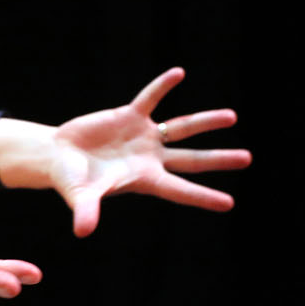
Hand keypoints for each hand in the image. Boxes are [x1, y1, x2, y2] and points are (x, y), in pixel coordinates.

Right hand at [41, 68, 252, 236]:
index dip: (203, 196)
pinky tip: (179, 73)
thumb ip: (86, 210)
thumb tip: (83, 231)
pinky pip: (150, 98)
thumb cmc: (70, 180)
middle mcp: (150, 158)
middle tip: (247, 159)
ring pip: (181, 128)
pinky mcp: (129, 116)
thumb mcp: (80, 194)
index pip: (179, 189)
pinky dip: (163, 86)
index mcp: (143, 179)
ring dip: (205, 122)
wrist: (57, 156)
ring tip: (232, 117)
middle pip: (192, 159)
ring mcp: (143, 136)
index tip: (228, 203)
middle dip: (218, 159)